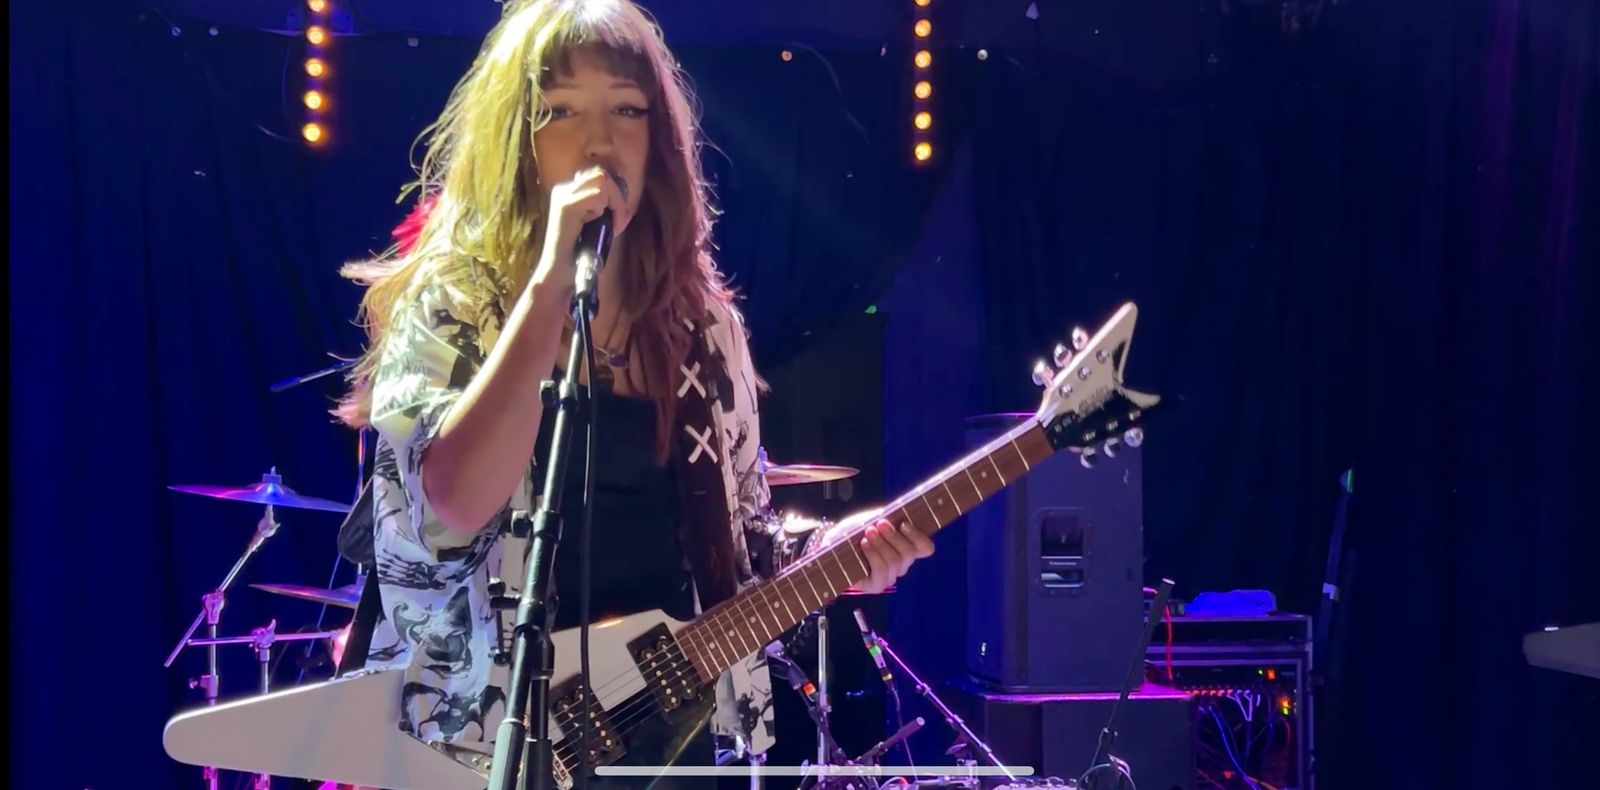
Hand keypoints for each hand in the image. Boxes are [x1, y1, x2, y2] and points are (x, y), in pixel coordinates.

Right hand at [532, 165, 630, 291]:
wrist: (559, 272)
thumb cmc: (578, 254)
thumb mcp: (595, 226)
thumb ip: (606, 212)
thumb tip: (626, 208)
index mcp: (568, 192)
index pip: (599, 177)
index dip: (614, 194)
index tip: (617, 219)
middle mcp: (563, 190)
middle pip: (601, 174)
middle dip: (618, 196)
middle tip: (618, 222)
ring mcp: (563, 196)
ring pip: (602, 181)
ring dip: (614, 203)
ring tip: (613, 226)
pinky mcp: (567, 206)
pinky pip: (598, 195)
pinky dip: (606, 210)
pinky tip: (599, 227)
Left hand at [853, 517, 934, 593]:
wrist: (831, 544)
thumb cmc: (853, 531)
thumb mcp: (871, 518)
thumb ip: (887, 517)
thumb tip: (898, 513)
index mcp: (905, 548)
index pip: (926, 548)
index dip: (918, 536)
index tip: (903, 523)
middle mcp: (901, 565)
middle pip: (910, 553)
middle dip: (893, 536)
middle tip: (879, 524)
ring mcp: (889, 577)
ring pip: (896, 561)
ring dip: (881, 544)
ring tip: (868, 532)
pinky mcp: (876, 586)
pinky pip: (882, 571)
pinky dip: (874, 555)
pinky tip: (864, 544)